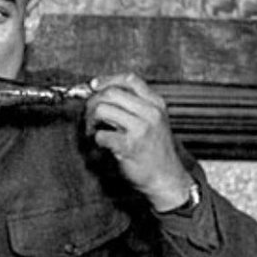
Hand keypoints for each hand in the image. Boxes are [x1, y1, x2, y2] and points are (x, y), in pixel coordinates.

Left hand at [85, 73, 192, 210]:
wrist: (166, 177)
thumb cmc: (155, 150)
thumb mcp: (154, 120)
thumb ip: (135, 105)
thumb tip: (103, 91)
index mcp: (156, 104)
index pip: (130, 79)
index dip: (107, 80)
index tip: (94, 85)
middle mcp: (150, 113)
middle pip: (111, 93)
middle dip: (93, 101)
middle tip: (89, 114)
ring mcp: (141, 129)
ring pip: (103, 110)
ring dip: (91, 120)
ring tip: (93, 129)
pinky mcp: (130, 146)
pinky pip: (101, 135)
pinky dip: (96, 139)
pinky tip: (102, 144)